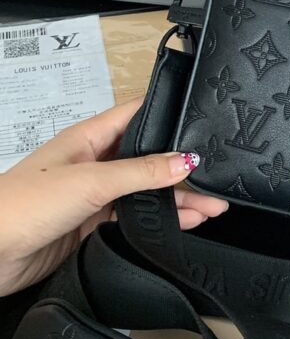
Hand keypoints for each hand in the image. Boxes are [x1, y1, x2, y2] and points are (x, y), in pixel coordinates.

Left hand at [0, 98, 227, 296]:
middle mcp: (94, 162)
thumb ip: (142, 172)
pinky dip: (161, 220)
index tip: (201, 118)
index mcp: (90, 137)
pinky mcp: (91, 224)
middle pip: (148, 158)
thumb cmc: (23, 204)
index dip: (168, 114)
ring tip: (213, 205)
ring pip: (145, 191)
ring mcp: (93, 194)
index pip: (138, 115)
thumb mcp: (92, 181)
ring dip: (177, 198)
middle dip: (182, 166)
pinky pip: (135, 217)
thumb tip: (185, 161)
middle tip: (216, 174)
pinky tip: (185, 223)